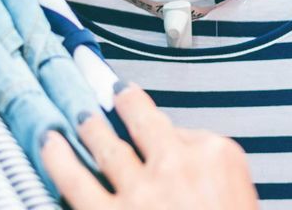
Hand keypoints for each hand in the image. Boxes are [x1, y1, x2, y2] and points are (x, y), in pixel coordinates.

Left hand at [41, 82, 258, 209]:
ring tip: (78, 113)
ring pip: (105, 144)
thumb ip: (212, 177)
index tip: (160, 127)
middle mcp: (176, 164)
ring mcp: (140, 190)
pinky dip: (58, 159)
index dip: (171, 135)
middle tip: (113, 91)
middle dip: (125, 102)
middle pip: (143, 122)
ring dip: (89, 125)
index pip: (187, 132)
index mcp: (218, 156)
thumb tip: (185, 170)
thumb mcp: (242, 198)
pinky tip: (49, 144)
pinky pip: (74, 180)